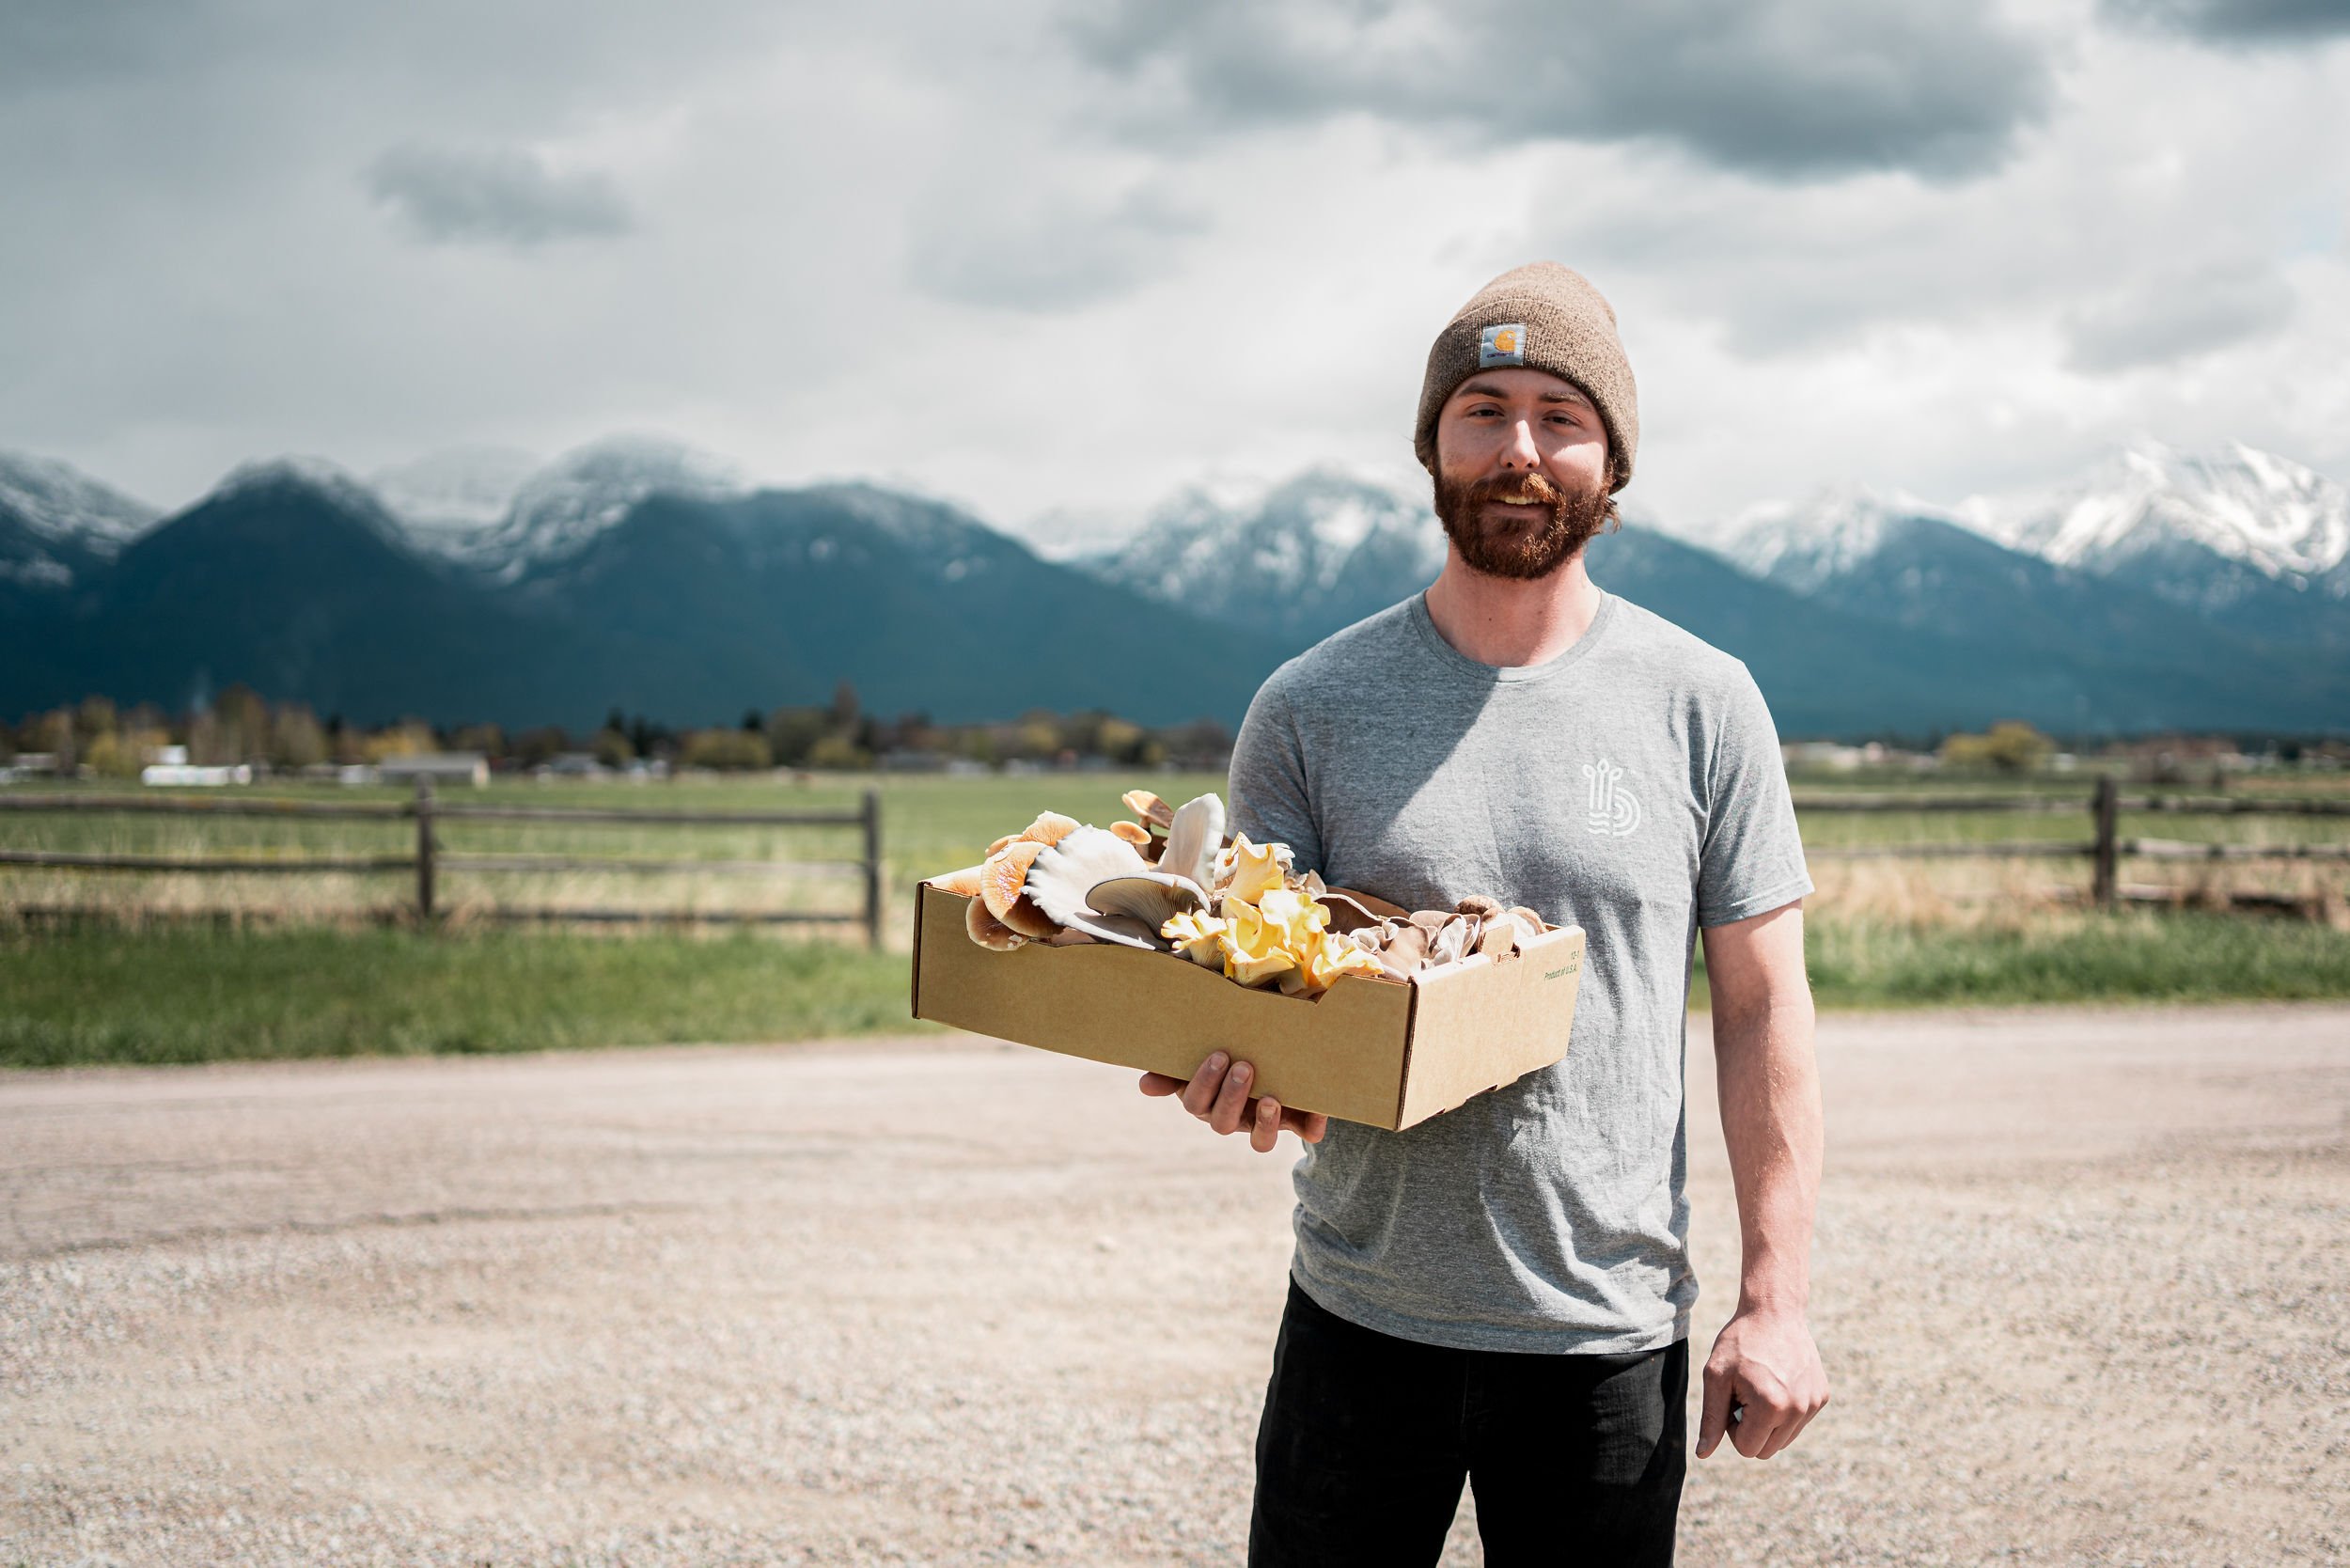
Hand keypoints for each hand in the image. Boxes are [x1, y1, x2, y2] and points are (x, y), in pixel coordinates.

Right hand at [1138, 1051, 1326, 1153]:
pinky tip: (1317, 1112)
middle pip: (1223, 1123)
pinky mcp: (1299, 1122)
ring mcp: (1265, 1123)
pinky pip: (1307, 1132)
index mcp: (1208, 1099)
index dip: (1205, 1085)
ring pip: (1260, 1141)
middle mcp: (1234, 1117)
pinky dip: (1312, 1125)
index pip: (1196, 1103)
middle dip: (1232, 1096)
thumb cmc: (1233, 1046)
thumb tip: (1144, 1085)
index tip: (1219, 1055)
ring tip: (1271, 1099)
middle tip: (1244, 1066)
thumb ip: (1175, 1066)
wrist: (1279, 1051)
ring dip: (1265, 1122)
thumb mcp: (1204, 1048)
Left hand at [1696, 1304, 1827, 1459]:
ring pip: (1783, 1440)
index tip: (1732, 1400)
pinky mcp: (1822, 1397)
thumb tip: (1703, 1454)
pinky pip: (1798, 1423)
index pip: (1747, 1449)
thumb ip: (1711, 1418)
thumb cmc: (1739, 1343)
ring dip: (1768, 1423)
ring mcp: (1813, 1404)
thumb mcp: (1716, 1377)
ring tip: (1760, 1388)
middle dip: (1750, 1429)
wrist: (1774, 1311)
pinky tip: (1777, 1382)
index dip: (1732, 1427)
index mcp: (1771, 1407)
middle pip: (1766, 1450)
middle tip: (1744, 1395)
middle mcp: (1798, 1410)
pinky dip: (1784, 1411)